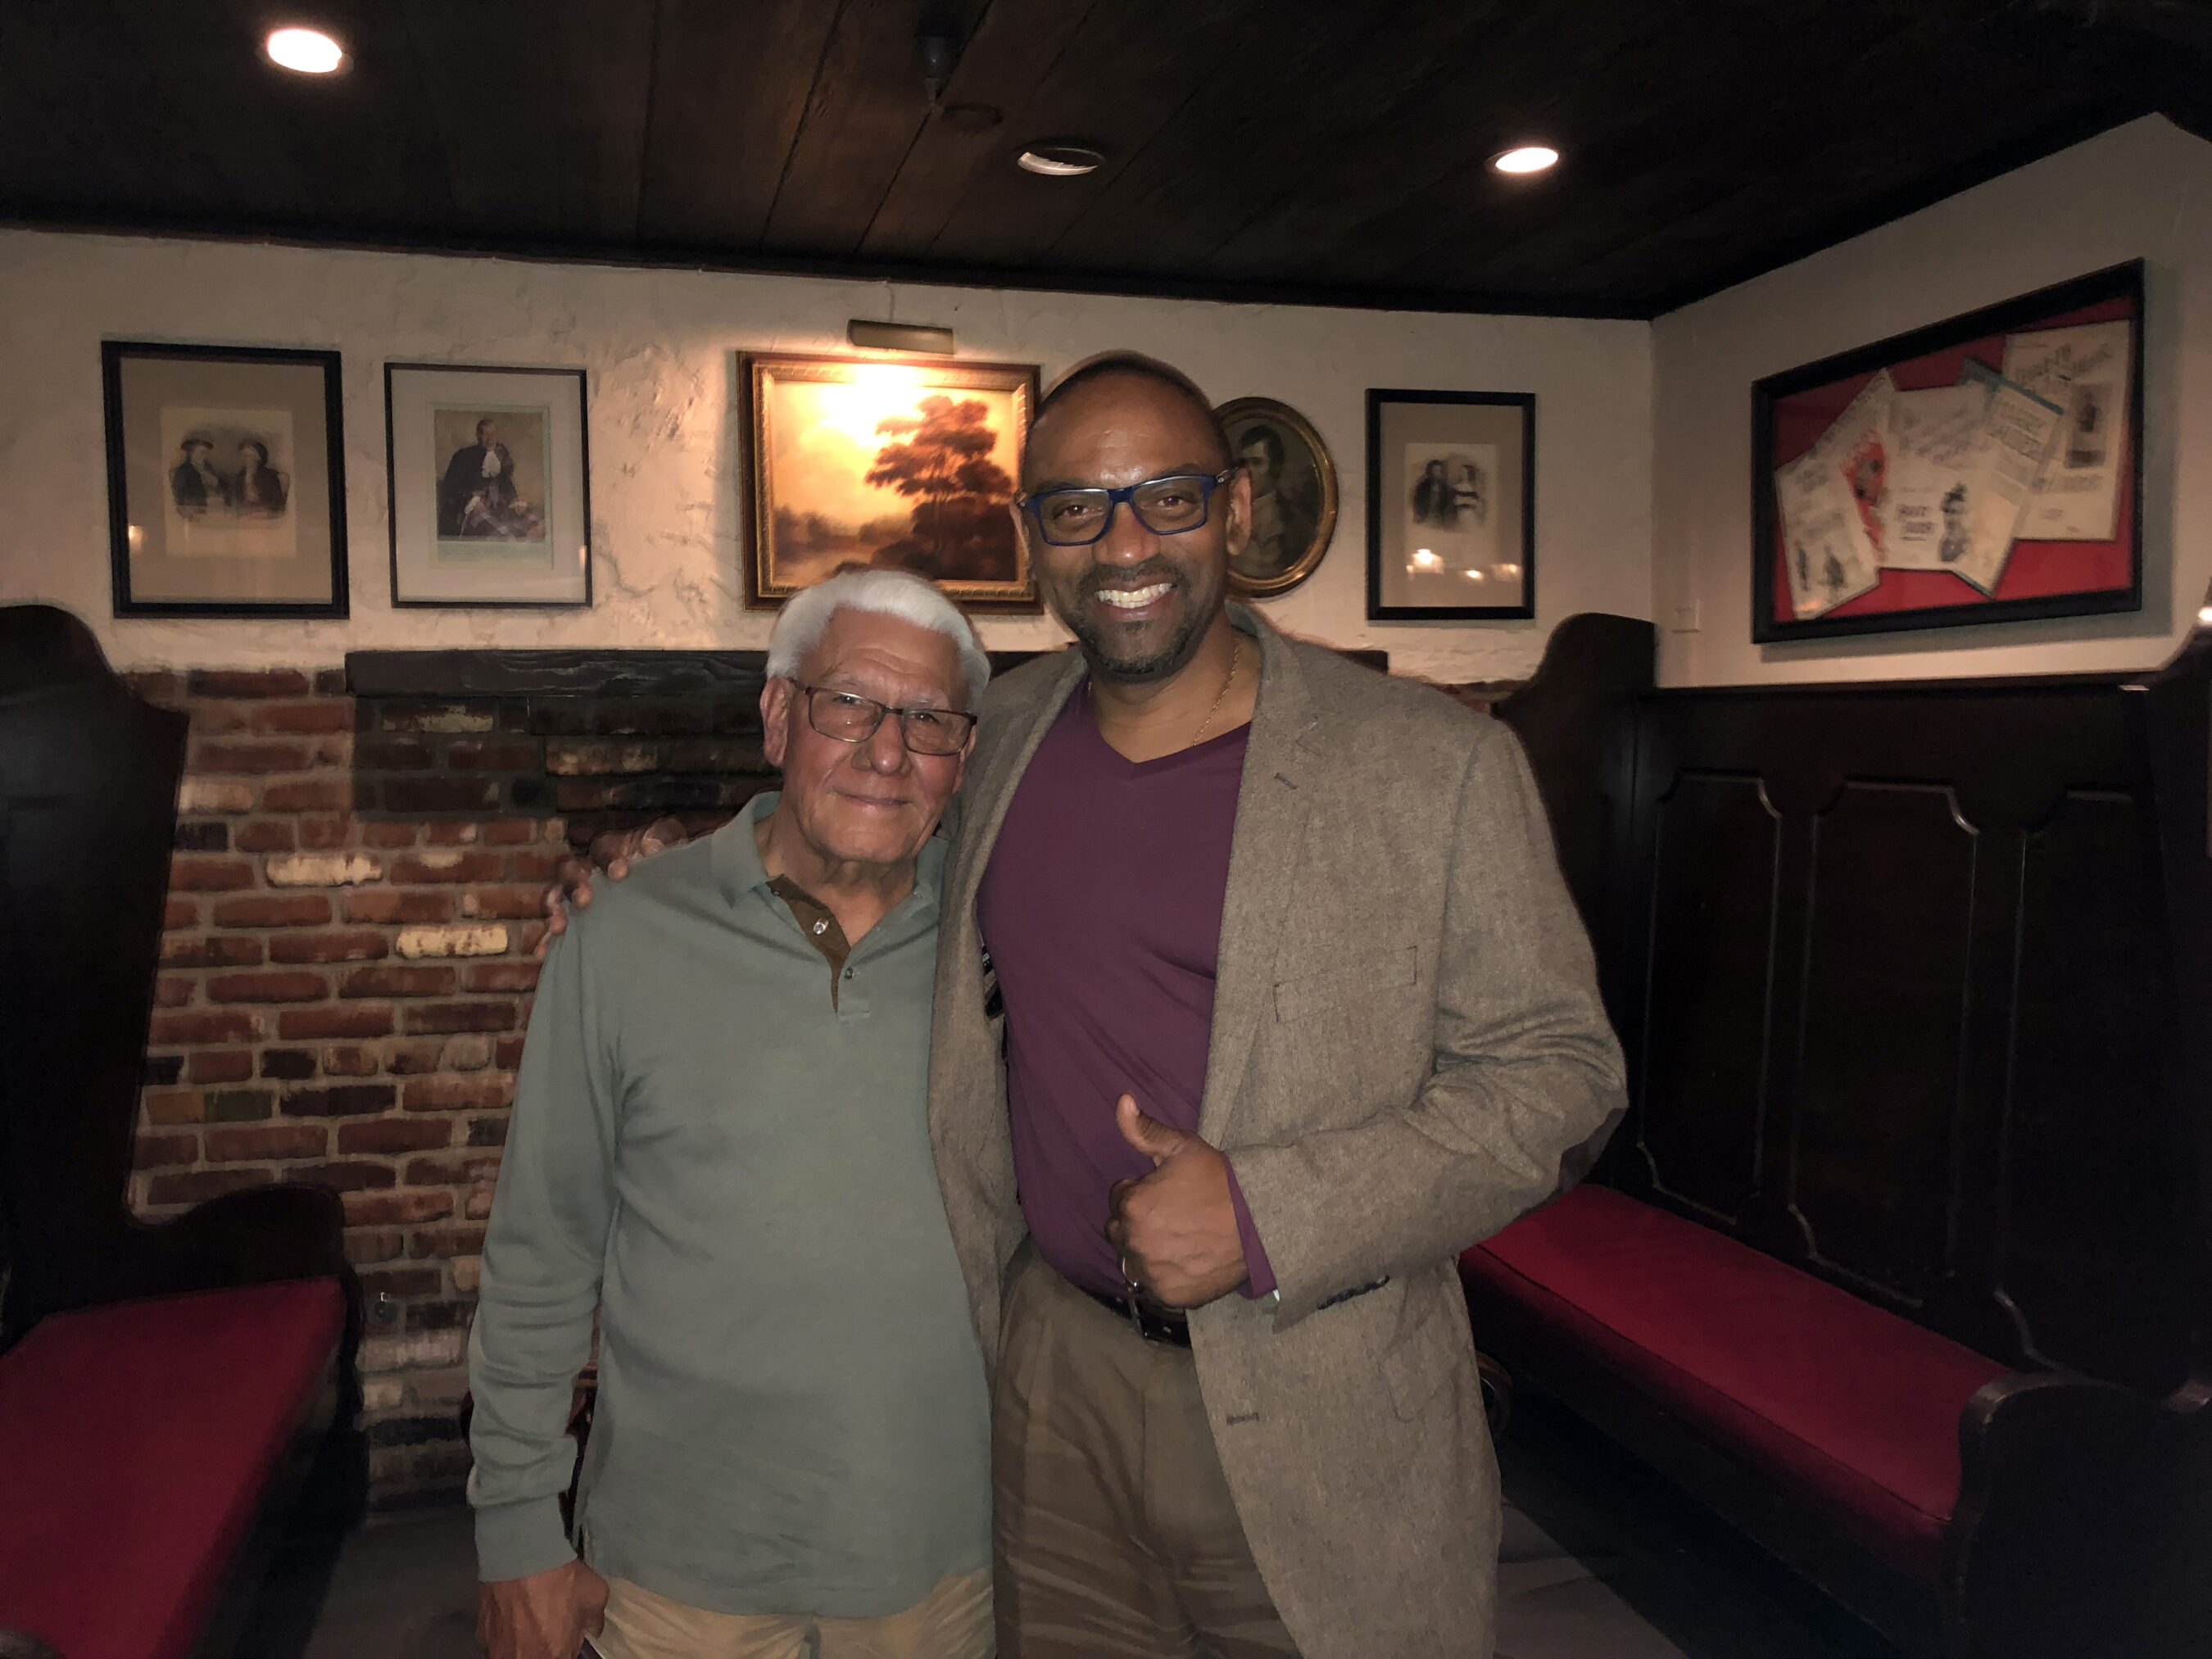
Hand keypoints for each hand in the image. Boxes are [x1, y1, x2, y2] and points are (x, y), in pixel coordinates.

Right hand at [477, 1557, 607, 1658]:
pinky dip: (505, 1634)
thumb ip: (595, 1621)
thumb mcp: (596, 1595)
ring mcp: (498, 1651)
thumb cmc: (561, 1578)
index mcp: (556, 1655)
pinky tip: (511, 1615)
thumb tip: (591, 1630)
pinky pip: (497, 1642)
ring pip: (514, 1654)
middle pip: (537, 1658)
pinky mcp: (481, 1636)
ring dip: (522, 1644)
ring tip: (527, 1622)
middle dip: (544, 1648)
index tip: (567, 1636)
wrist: (521, 1556)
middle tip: (548, 1627)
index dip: (567, 1648)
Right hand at [535, 815, 686, 957]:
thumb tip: (650, 849)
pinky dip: (548, 939)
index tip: (621, 872)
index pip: (602, 848)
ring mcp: (578, 892)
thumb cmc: (664, 854)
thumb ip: (663, 837)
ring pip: (556, 896)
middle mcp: (587, 868)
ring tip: (558, 927)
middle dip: (574, 884)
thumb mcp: (670, 838)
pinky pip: (557, 925)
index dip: (609, 858)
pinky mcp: (577, 916)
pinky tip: (543, 954)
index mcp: (609, 848)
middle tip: (585, 900)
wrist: (663, 879)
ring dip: (555, 910)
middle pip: (570, 870)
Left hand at [1104, 1095, 1249, 1308]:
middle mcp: (1136, 1243)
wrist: (1258, 1221)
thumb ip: (1144, 1129)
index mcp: (1133, 1206)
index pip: (1117, 1200)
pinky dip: (1162, 1274)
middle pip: (1119, 1232)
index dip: (1139, 1192)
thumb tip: (1121, 1101)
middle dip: (1136, 1221)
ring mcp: (1152, 1273)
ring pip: (1131, 1260)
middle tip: (1170, 1215)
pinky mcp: (1170, 1295)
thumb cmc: (1219, 1181)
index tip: (1162, 1191)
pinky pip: (1152, 1285)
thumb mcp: (1182, 1147)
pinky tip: (1183, 1259)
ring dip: (1144, 1250)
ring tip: (1175, 1238)